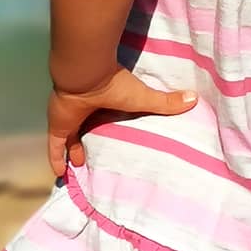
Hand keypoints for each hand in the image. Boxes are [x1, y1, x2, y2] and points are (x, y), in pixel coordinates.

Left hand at [47, 65, 196, 176]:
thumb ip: (166, 102)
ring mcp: (69, 118)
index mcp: (101, 102)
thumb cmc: (114, 84)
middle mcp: (84, 110)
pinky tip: (60, 175)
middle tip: (87, 157)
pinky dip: (56, 160)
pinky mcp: (58, 126)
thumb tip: (194, 98)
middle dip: (84, 141)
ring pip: (68, 138)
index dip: (101, 127)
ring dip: (71, 151)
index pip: (101, 117)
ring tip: (77, 167)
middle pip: (82, 128)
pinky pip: (55, 147)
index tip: (105, 138)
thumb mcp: (143, 98)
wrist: (85, 75)